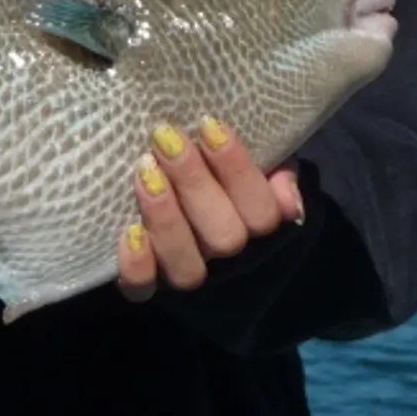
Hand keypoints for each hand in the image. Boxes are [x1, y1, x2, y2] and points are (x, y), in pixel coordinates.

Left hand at [117, 117, 304, 299]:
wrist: (176, 188)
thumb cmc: (219, 164)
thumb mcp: (259, 157)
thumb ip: (278, 168)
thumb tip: (286, 196)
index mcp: (255, 222)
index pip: (263, 213)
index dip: (238, 171)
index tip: (209, 126)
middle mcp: (225, 252)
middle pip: (224, 237)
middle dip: (195, 183)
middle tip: (168, 139)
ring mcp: (186, 268)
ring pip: (187, 268)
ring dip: (167, 219)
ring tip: (145, 172)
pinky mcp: (147, 283)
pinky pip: (143, 289)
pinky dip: (138, 266)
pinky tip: (129, 231)